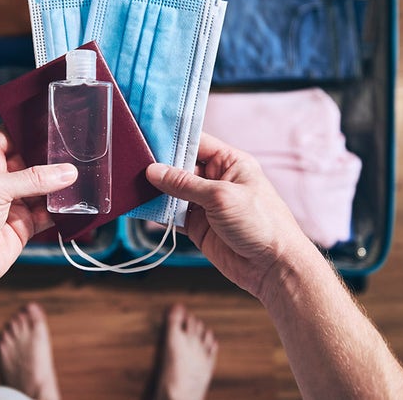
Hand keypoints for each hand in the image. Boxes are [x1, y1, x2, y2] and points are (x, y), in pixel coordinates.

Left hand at [0, 127, 76, 297]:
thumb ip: (31, 178)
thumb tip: (65, 172)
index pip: (11, 134)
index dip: (31, 127)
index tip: (56, 120)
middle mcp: (0, 179)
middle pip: (33, 160)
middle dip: (53, 157)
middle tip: (77, 149)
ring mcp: (13, 202)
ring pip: (44, 187)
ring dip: (60, 184)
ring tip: (83, 174)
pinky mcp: (24, 225)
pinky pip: (49, 212)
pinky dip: (62, 208)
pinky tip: (74, 202)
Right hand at [146, 133, 308, 300]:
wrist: (272, 267)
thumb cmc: (261, 224)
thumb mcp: (221, 196)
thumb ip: (185, 184)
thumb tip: (154, 171)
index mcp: (230, 163)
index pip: (196, 143)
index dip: (173, 139)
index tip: (146, 135)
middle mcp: (216, 180)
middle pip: (180, 166)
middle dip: (158, 165)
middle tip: (132, 161)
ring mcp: (205, 204)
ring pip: (173, 191)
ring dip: (155, 189)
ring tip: (129, 182)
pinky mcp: (197, 226)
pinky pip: (172, 214)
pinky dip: (157, 211)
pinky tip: (141, 205)